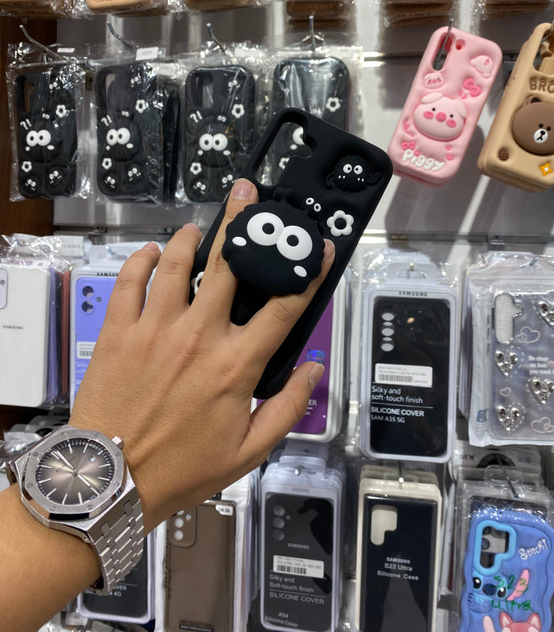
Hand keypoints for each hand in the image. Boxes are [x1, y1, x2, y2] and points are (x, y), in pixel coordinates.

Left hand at [69, 179, 334, 531]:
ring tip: (197, 229)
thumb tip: (312, 368)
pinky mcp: (120, 330)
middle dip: (244, 223)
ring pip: (177, 262)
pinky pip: (130, 280)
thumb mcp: (249, 451)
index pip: (284, 307)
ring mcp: (155, 327)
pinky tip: (151, 252)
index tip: (320, 248)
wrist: (111, 480)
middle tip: (247, 195)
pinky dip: (142, 259)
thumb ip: (289, 408)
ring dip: (190, 238)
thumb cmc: (182, 468)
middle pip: (229, 265)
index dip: (308, 272)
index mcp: (236, 364)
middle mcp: (199, 335)